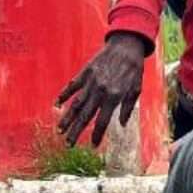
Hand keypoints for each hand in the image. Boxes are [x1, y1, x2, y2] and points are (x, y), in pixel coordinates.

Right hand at [56, 32, 149, 146]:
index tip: (93, 146)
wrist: (127, 46)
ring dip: (67, 118)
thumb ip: (128, 107)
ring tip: (60, 130)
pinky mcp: (85, 72)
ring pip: (76, 104)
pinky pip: (72, 86)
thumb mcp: (136, 89)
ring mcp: (91, 81)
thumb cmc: (134, 69)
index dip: (97, 135)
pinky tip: (56, 105)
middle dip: (76, 132)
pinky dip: (63, 95)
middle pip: (85, 116)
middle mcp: (100, 91)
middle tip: (68, 144)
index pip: (102, 121)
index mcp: (114, 97)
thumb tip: (121, 124)